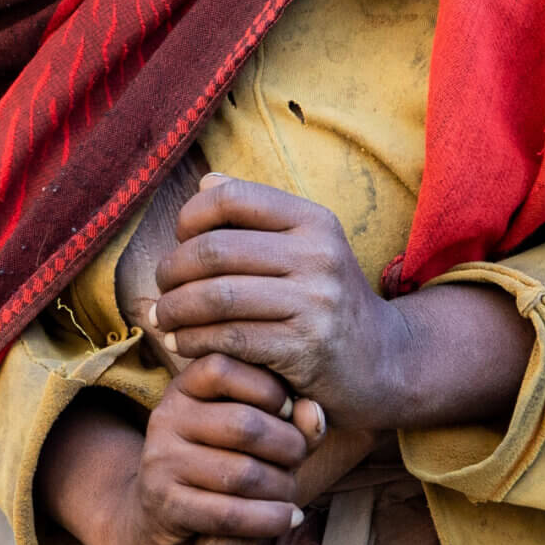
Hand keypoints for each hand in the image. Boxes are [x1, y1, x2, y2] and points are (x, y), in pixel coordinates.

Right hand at [129, 354, 317, 544]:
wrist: (160, 517)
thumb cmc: (219, 463)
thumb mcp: (249, 432)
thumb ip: (287, 417)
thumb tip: (314, 412)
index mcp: (184, 388)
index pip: (223, 368)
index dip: (267, 387)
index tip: (288, 409)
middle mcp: (165, 418)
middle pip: (243, 424)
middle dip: (287, 445)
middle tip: (299, 458)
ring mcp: (160, 462)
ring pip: (242, 473)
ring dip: (282, 486)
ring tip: (291, 491)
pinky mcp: (165, 505)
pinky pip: (229, 513)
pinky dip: (270, 519)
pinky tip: (289, 517)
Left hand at [149, 174, 413, 428]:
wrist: (383, 361)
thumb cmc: (326, 299)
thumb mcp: (305, 247)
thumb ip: (256, 216)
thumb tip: (205, 183)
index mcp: (313, 221)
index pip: (232, 198)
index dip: (190, 217)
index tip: (178, 241)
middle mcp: (318, 255)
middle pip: (215, 250)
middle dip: (172, 270)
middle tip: (160, 288)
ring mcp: (315, 303)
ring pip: (217, 297)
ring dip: (175, 309)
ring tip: (162, 318)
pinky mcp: (305, 349)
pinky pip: (230, 339)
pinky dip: (195, 341)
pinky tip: (184, 344)